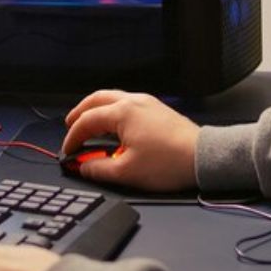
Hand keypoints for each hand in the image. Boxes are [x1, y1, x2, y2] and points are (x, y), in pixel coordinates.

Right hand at [63, 90, 198, 191]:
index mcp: (123, 112)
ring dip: (97, 109)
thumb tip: (84, 167)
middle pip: (97, 99)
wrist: (202, 158)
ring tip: (90, 124)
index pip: (87, 120)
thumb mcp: (126, 172)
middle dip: (80, 112)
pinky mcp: (158, 109)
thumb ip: (98, 169)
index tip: (69, 151)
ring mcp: (148, 103)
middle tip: (70, 126)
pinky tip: (114, 126)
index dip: (73, 137)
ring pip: (113, 98)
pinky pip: (127, 103)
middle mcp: (134, 101)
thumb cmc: (170, 162)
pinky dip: (113, 111)